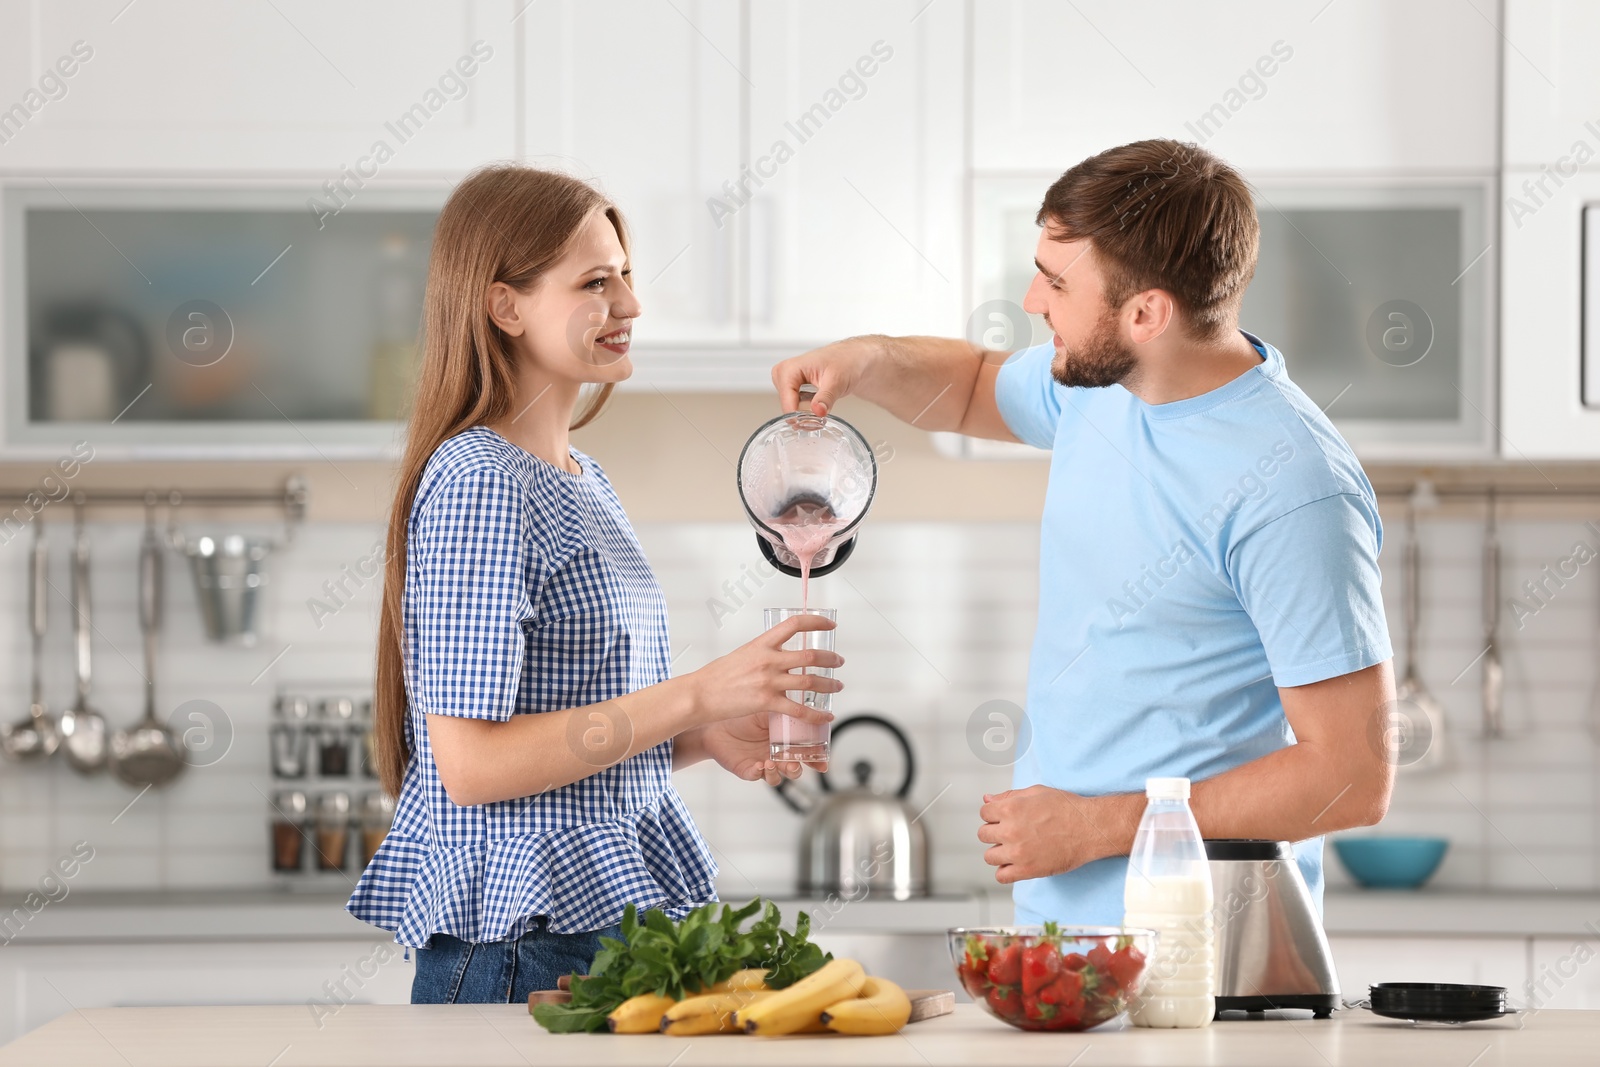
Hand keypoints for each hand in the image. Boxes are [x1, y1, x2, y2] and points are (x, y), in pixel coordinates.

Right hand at [682, 613, 841, 727]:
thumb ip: (762, 654)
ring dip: (829, 684)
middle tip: (838, 661)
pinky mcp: (767, 703)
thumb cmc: (716, 676)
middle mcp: (768, 660)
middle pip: (810, 655)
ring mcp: (769, 682)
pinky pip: (799, 709)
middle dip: (831, 658)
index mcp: (761, 644)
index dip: (817, 621)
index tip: (830, 624)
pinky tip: (825, 716)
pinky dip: (816, 714)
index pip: (795, 624)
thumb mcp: (741, 655)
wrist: (699, 694)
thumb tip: (777, 656)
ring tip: (837, 686)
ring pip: (810, 682)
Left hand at [687, 713, 822, 785]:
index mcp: (785, 738)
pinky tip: (760, 765)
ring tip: (775, 762)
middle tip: (797, 762)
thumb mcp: (767, 703)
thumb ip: (785, 703)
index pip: (806, 751)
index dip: (817, 758)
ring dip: (780, 772)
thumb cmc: (740, 708)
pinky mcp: (747, 769)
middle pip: (795, 767)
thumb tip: (805, 693)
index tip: (824, 760)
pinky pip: (757, 776)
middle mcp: (776, 753)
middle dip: (799, 768)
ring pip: (778, 776)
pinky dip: (760, 772)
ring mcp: (762, 762)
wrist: (714, 717)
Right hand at [771, 336, 881, 414]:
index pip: (787, 403)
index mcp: (789, 369)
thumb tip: (818, 411)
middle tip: (823, 414)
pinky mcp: (791, 388)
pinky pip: (795, 407)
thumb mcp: (837, 380)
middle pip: (788, 408)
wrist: (852, 358)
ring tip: (824, 407)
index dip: (801, 416)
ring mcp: (786, 382)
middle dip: (805, 416)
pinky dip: (807, 412)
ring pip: (791, 410)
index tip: (817, 421)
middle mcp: (783, 375)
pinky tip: (819, 406)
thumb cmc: (845, 362)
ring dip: (807, 415)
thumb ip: (826, 397)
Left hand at [977, 786, 1126, 884]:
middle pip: (983, 835)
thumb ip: (1009, 796)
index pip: (984, 813)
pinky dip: (1005, 872)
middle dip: (995, 832)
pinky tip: (1016, 864)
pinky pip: (1001, 876)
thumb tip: (987, 800)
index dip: (994, 815)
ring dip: (999, 852)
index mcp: (1011, 808)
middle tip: (1011, 833)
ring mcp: (1018, 852)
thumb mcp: (1037, 792)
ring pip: (989, 856)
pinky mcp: (1027, 870)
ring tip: (1014, 849)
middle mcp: (1010, 830)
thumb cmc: (1066, 808)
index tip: (1005, 818)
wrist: (1090, 828)